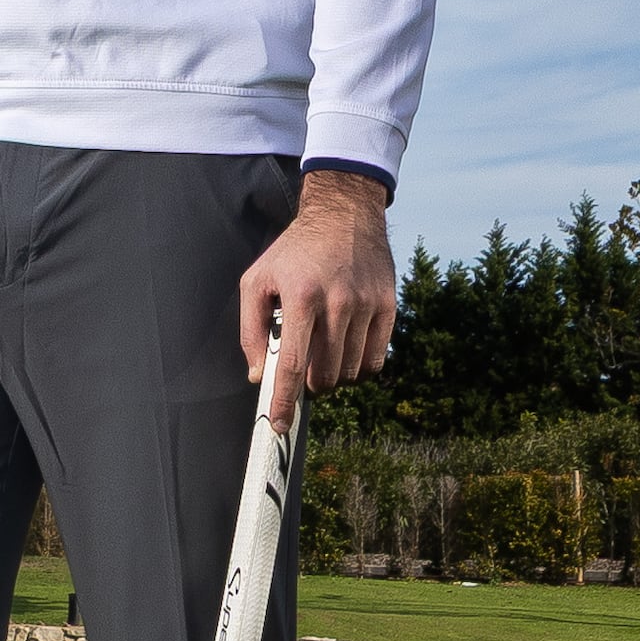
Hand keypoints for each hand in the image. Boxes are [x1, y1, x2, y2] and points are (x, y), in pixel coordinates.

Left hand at [235, 169, 397, 420]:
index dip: (285, 401)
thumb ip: (251, 330)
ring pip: (352, 372)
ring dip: (334, 376)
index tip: (279, 426)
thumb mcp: (257, 280)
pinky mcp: (389, 306)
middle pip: (325, 376)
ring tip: (324, 352)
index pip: (292, 364)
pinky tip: (347, 349)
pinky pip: (376, 359)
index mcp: (301, 297)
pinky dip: (360, 367)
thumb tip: (259, 376)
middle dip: (310, 385)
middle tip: (304, 369)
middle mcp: (338, 302)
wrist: (344, 214)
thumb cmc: (294, 251)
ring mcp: (368, 305)